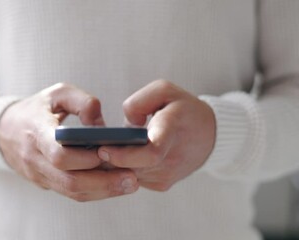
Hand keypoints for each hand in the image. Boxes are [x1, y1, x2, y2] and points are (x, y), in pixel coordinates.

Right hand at [0, 83, 138, 201]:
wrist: (4, 131)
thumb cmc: (37, 108)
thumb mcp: (57, 93)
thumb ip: (82, 102)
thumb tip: (101, 126)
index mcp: (36, 133)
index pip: (59, 155)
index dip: (85, 159)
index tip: (109, 153)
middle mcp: (35, 159)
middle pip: (70, 181)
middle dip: (104, 183)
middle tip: (132, 180)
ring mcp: (39, 175)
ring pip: (72, 192)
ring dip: (103, 191)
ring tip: (130, 184)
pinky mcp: (45, 183)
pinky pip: (71, 193)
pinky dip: (94, 191)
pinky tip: (115, 185)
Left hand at [98, 80, 215, 191]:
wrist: (209, 136)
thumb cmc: (183, 109)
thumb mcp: (164, 90)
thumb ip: (140, 101)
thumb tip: (126, 124)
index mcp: (172, 130)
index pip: (151, 152)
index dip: (125, 154)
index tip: (103, 148)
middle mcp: (171, 158)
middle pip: (132, 166)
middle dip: (108, 158)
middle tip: (89, 146)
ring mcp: (167, 175)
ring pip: (129, 174)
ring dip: (113, 164)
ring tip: (101, 148)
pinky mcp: (162, 184)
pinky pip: (134, 177)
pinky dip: (123, 168)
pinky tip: (118, 155)